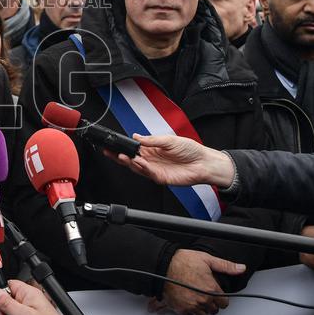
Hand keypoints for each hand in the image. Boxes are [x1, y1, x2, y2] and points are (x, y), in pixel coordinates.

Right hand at [104, 134, 235, 188]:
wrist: (204, 162)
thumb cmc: (190, 150)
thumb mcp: (169, 140)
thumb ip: (151, 140)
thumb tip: (136, 136)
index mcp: (152, 149)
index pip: (133, 148)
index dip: (123, 147)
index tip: (113, 144)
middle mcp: (151, 160)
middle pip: (131, 159)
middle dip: (119, 156)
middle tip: (109, 151)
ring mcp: (155, 169)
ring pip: (136, 167)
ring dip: (128, 162)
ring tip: (121, 156)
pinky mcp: (160, 178)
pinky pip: (148, 173)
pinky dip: (142, 167)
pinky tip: (138, 161)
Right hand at [159, 249, 244, 314]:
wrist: (162, 266)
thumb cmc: (182, 261)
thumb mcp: (207, 259)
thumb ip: (226, 266)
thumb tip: (241, 268)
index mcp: (212, 289)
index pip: (224, 303)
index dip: (221, 298)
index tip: (216, 294)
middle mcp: (203, 300)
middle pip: (214, 310)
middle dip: (211, 303)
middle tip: (205, 294)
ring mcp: (192, 306)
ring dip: (202, 309)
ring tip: (197, 300)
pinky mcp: (181, 309)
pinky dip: (190, 312)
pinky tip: (188, 303)